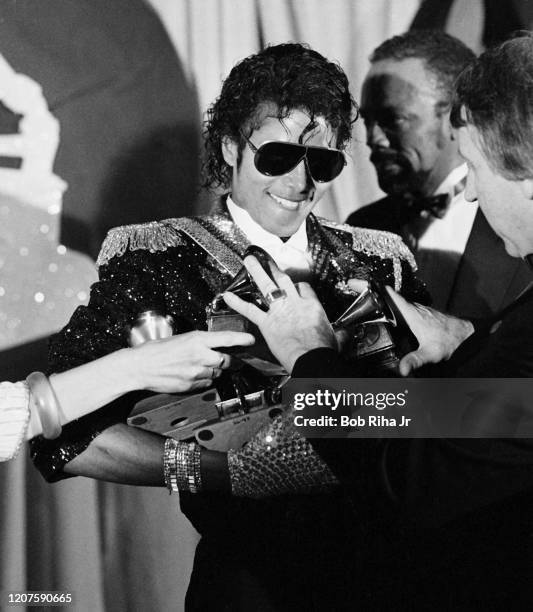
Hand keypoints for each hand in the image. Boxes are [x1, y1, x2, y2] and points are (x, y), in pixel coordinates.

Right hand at [125, 330, 254, 392]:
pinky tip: (191, 375)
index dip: (241, 339)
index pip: (225, 338)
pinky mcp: (190, 385)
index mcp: (196, 340)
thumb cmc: (155, 350)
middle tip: (228, 359)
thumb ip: (197, 342)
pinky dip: (203, 380)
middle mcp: (199, 356)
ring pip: (216, 374)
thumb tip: (211, 345)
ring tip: (198, 366)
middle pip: (226, 360)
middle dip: (229, 361)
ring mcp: (195, 372)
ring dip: (213, 371)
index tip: (251, 339)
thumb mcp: (179, 339)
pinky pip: (205, 384)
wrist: (138, 367)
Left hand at [223, 256, 336, 372]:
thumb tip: (345, 335)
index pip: (305, 288)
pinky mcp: (267, 323)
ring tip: (248, 261)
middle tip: (266, 258)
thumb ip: (339, 334)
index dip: (299, 287)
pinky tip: (227, 296)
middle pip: (283, 280)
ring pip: (267, 286)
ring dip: (256, 272)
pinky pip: (250, 310)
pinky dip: (238, 303)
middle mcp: (295, 303)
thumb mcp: (337, 338)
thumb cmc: (323, 351)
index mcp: (312, 306)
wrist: (311, 359)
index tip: (296, 287)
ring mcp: (279, 311)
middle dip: (274, 268)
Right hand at [383, 286, 473, 375]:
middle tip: (380, 294)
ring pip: (409, 304)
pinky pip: (416, 308)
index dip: (388, 294)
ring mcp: (426, 311)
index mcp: (415, 317)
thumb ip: (415, 360)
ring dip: (400, 302)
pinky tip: (408, 314)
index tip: (380, 287)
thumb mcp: (429, 353)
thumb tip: (403, 368)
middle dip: (391, 298)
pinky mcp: (431, 314)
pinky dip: (409, 308)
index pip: (399, 301)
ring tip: (390, 302)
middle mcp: (420, 311)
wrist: (466, 336)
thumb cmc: (449, 341)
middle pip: (402, 301)